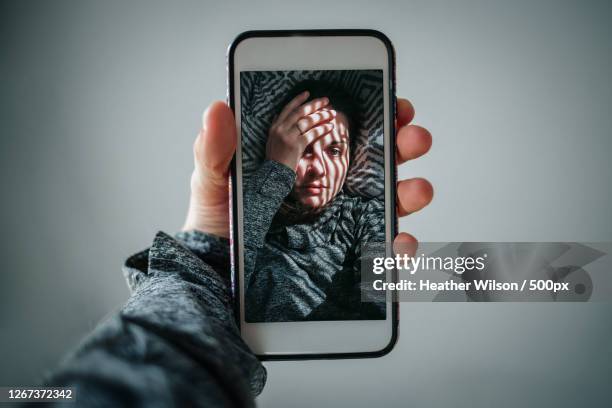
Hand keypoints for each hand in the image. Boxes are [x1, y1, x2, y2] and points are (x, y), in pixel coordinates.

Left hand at [182, 98, 432, 242]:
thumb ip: (215, 150)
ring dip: (411, 192)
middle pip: (379, 163)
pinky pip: (381, 254)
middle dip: (404, 145)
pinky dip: (399, 249)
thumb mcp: (212, 184)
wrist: (216, 279)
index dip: (377, 116)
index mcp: (307, 163)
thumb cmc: (216, 228)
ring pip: (390, 204)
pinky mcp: (346, 258)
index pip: (349, 133)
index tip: (394, 104)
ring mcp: (342, 223)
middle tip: (413, 138)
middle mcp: (331, 189)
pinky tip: (399, 243)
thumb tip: (219, 107)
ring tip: (416, 189)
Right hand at [265, 91, 336, 170]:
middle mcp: (280, 129)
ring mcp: (288, 136)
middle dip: (315, 105)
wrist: (273, 173)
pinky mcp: (296, 145)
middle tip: (326, 101)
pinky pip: (312, 134)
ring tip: (332, 114)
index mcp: (275, 127)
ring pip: (308, 121)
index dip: (298, 100)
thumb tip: (280, 115)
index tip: (308, 93)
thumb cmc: (275, 159)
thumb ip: (276, 127)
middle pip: (300, 112)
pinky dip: (322, 130)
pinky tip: (330, 127)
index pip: (288, 108)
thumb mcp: (272, 140)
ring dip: (321, 116)